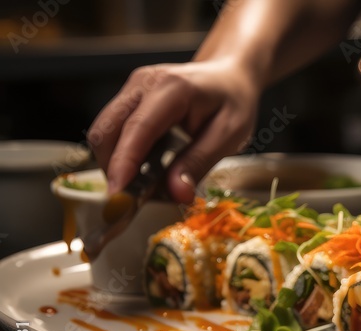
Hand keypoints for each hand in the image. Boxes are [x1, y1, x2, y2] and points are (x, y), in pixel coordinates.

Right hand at [87, 60, 260, 202]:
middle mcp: (143, 83)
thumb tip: (177, 194)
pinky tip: (142, 171)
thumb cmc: (233, 102)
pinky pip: (113, 130)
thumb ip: (200, 163)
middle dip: (113, 169)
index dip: (124, 164)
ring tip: (141, 188)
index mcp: (172, 88)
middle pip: (107, 130)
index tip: (119, 196)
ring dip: (115, 164)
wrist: (229, 75)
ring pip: (104, 132)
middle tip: (132, 203)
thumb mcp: (230, 135)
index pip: (137, 129)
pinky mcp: (129, 98)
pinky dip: (121, 155)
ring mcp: (132, 88)